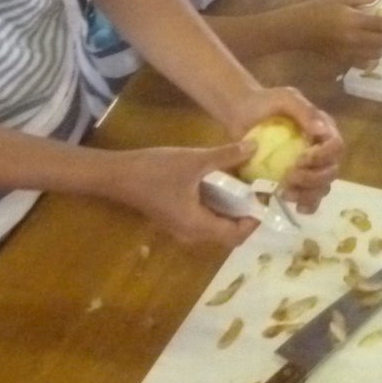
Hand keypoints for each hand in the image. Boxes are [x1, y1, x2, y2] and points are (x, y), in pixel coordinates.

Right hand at [97, 139, 261, 246]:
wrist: (117, 174)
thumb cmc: (156, 171)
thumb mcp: (195, 160)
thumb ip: (226, 156)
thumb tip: (255, 146)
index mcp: (198, 226)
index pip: (235, 236)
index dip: (253, 221)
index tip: (264, 199)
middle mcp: (191, 233)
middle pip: (227, 233)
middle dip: (244, 214)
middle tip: (256, 189)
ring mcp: (181, 226)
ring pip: (214, 224)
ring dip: (230, 209)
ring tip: (243, 183)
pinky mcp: (174, 216)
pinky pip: (203, 217)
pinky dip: (216, 204)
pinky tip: (219, 181)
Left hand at [221, 86, 343, 214]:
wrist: (242, 113)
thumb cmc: (264, 103)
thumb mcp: (285, 98)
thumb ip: (304, 111)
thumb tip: (322, 130)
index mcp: (324, 129)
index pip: (336, 146)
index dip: (324, 156)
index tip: (301, 159)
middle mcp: (322, 149)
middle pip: (331, 171)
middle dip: (313, 178)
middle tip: (289, 177)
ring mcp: (310, 167)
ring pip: (323, 187)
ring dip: (308, 194)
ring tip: (285, 193)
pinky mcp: (296, 180)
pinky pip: (310, 197)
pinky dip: (307, 204)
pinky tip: (296, 207)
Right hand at [288, 0, 381, 69]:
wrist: (299, 28)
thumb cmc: (319, 8)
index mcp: (355, 20)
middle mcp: (354, 39)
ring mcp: (349, 52)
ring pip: (375, 54)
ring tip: (379, 38)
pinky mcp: (343, 60)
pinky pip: (364, 63)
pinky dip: (371, 57)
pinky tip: (368, 48)